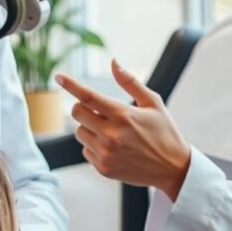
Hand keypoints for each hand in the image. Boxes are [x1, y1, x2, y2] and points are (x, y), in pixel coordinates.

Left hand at [55, 60, 190, 201]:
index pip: (88, 96)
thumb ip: (130, 82)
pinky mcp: (103, 168)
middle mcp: (111, 135)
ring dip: (89, 128)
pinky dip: (94, 145)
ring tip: (111, 131)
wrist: (174, 168)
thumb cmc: (164, 131)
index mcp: (123, 115)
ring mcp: (106, 153)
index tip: (58, 75)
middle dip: (84, 108)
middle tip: (100, 111)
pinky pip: (85, 150)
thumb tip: (114, 61)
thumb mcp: (153, 103)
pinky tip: (113, 147)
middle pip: (78, 113)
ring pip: (79, 132)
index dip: (71, 84)